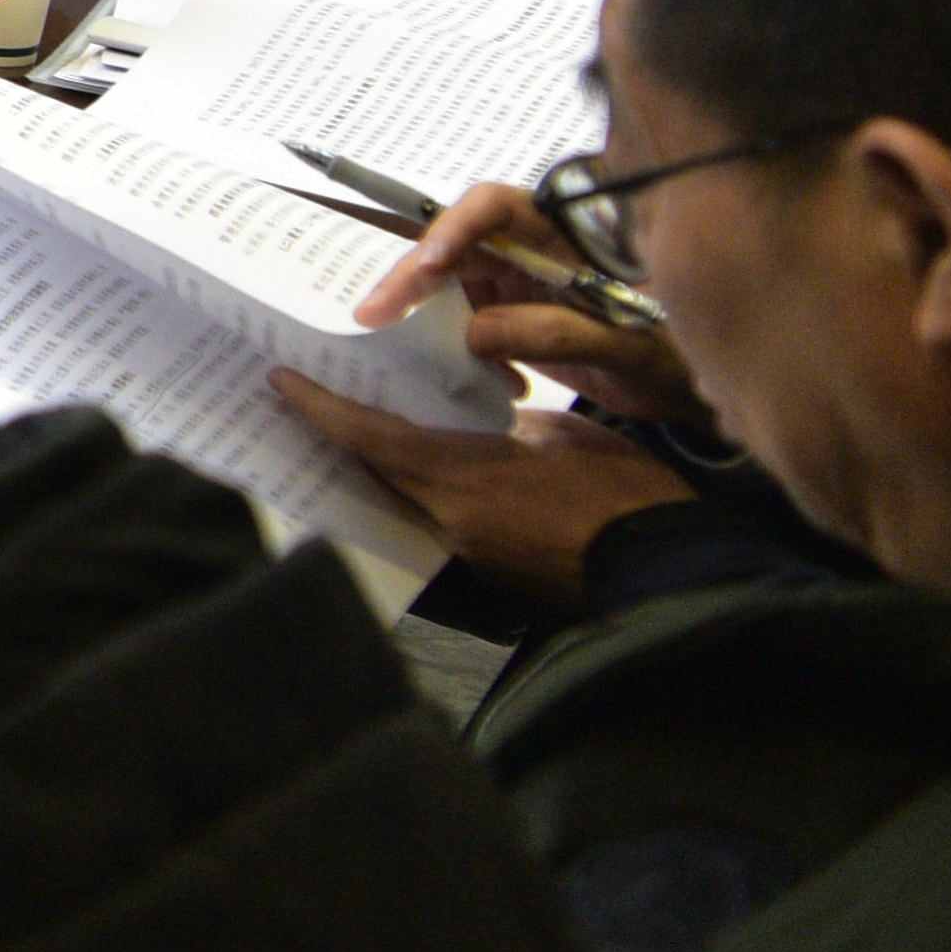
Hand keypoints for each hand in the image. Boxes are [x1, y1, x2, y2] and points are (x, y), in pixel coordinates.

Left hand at [267, 368, 701, 584]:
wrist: (669, 570)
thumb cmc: (625, 493)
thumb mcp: (562, 434)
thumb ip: (503, 423)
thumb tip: (474, 419)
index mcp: (464, 478)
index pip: (369, 438)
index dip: (321, 408)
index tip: (281, 381)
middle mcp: (449, 520)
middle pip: (374, 470)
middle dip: (341, 432)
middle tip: (311, 391)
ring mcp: (467, 551)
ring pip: (402, 498)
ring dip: (380, 464)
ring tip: (358, 421)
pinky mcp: (488, 570)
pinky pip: (436, 521)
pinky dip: (421, 490)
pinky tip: (426, 467)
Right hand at [359, 178, 703, 427]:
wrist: (687, 390)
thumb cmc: (672, 357)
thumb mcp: (625, 344)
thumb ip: (558, 333)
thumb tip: (474, 334)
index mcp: (564, 232)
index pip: (494, 206)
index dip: (452, 226)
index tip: (424, 265)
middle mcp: (531, 248)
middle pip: (455, 244)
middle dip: (412, 278)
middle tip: (371, 315)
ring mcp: (517, 282)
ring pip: (450, 285)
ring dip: (427, 319)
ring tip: (407, 353)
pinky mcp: (510, 316)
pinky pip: (465, 324)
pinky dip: (460, 353)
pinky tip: (487, 384)